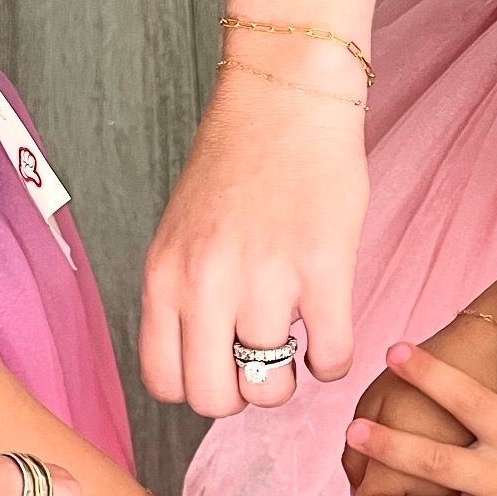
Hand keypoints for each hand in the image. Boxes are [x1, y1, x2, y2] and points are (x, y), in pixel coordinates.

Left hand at [141, 76, 368, 416]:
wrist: (285, 96)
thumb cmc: (235, 165)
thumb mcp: (180, 236)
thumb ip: (183, 295)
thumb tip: (207, 360)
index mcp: (164, 277)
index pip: (164, 381)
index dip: (196, 387)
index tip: (219, 365)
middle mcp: (205, 284)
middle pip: (214, 399)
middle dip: (242, 394)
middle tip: (261, 361)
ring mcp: (265, 278)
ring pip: (271, 386)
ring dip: (290, 376)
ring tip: (297, 339)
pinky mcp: (324, 268)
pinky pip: (330, 357)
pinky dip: (332, 362)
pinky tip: (329, 335)